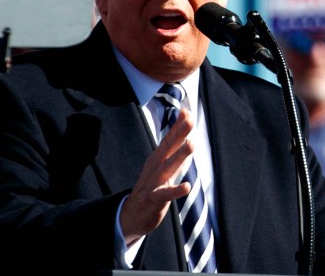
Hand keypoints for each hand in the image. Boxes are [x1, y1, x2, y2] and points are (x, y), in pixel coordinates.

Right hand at [119, 109, 193, 244]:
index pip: (169, 139)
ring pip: (168, 167)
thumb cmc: (152, 187)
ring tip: (191, 144)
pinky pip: (166, 194)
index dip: (178, 126)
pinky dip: (176, 190)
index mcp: (157, 158)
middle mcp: (155, 167)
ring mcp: (154, 182)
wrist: (132, 213)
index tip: (188, 112)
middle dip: (179, 133)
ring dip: (180, 155)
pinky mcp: (154, 199)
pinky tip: (187, 186)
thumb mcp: (163, 166)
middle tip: (190, 120)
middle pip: (168, 148)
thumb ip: (176, 152)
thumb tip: (189, 136)